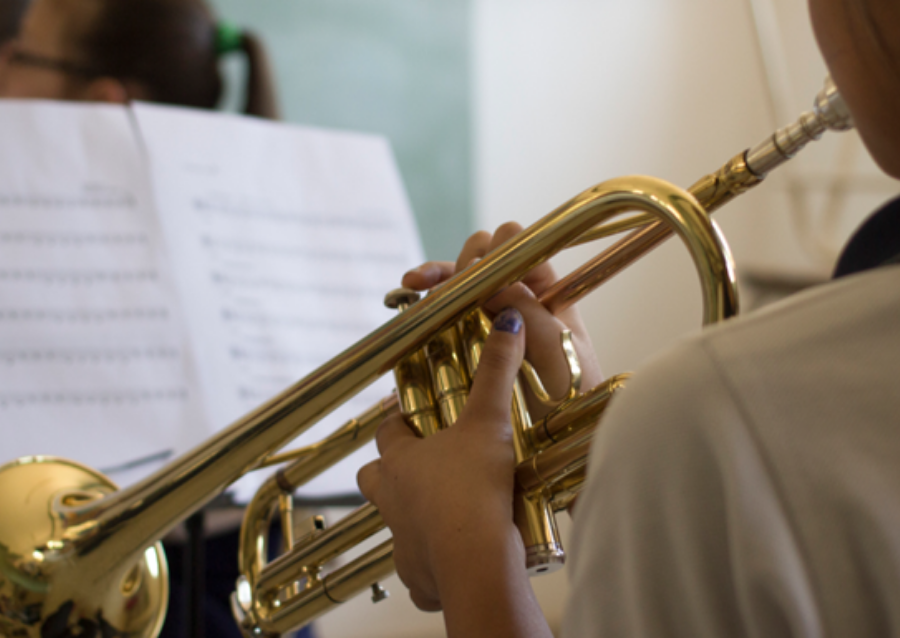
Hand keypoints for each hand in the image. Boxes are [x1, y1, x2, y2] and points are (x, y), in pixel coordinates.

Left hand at [358, 308, 528, 611]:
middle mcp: (392, 500)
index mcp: (400, 461)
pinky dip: (430, 565)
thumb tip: (507, 322)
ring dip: (410, 516)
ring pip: (393, 524)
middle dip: (390, 470)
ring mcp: (402, 540)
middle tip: (421, 464)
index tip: (411, 415)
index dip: (398, 421)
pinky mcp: (419, 577)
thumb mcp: (490, 422)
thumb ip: (497, 372)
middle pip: (374, 478)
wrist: (476, 561)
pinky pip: (417, 570)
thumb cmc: (473, 489)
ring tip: (441, 512)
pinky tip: (453, 559)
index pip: (387, 432)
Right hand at [403, 222, 602, 412]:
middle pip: (482, 260)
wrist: (564, 443)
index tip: (478, 270)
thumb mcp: (556, 349)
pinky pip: (442, 317)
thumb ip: (526, 309)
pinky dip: (424, 305)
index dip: (496, 249)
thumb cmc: (575, 396)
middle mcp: (516, 302)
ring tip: (412, 282)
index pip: (518, 248)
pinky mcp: (466, 346)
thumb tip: (488, 273)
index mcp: (546, 293)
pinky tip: (405, 300)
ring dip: (434, 276)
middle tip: (445, 285)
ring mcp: (489, 323)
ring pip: (457, 285)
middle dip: (461, 263)